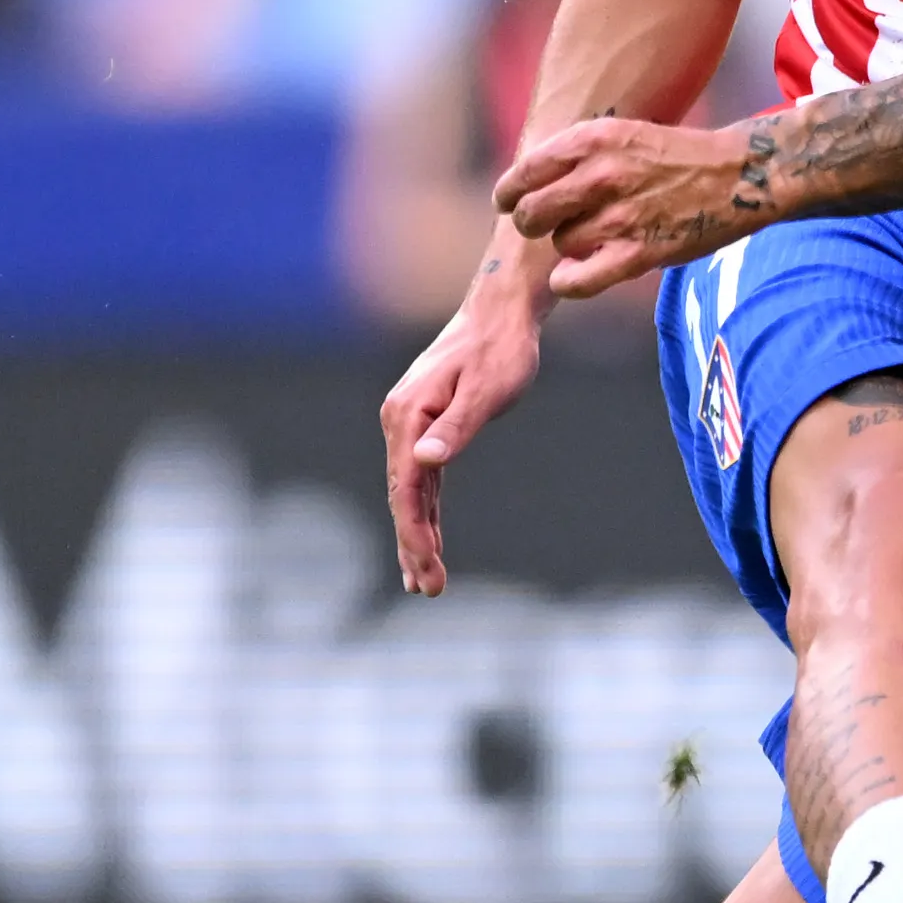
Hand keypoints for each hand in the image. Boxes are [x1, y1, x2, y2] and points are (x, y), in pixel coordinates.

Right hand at [379, 266, 545, 596]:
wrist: (501, 312)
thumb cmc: (501, 350)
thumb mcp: (487, 391)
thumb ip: (456, 428)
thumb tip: (425, 460)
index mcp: (408, 416)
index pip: (407, 489)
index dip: (414, 535)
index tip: (427, 572)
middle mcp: (400, 421)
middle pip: (403, 497)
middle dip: (414, 547)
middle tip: (429, 591)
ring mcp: (410, 423)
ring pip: (410, 491)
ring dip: (417, 535)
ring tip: (425, 582)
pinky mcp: (426, 424)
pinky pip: (422, 479)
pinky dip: (425, 511)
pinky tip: (429, 540)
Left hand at [493, 115, 762, 301]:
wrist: (738, 174)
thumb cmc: (675, 156)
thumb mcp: (621, 135)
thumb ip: (576, 155)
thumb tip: (526, 183)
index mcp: (593, 140)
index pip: (524, 173)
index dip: (508, 194)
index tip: (508, 203)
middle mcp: (602, 175)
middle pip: (532, 213)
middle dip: (531, 224)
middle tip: (544, 227)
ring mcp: (622, 216)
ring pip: (559, 245)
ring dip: (568, 247)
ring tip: (592, 238)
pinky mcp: (640, 252)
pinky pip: (578, 279)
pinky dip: (569, 281)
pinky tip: (575, 275)